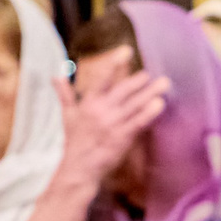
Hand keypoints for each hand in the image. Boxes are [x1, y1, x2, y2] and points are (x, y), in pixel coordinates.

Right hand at [57, 69, 171, 186]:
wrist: (79, 168)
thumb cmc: (74, 142)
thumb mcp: (67, 115)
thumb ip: (64, 94)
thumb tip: (55, 76)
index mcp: (88, 102)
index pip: (103, 78)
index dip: (115, 63)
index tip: (127, 51)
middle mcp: (101, 110)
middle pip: (123, 90)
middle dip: (139, 80)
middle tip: (150, 74)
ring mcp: (112, 124)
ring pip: (134, 104)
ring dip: (150, 92)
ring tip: (164, 83)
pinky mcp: (121, 138)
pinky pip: (138, 122)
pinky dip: (149, 112)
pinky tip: (159, 104)